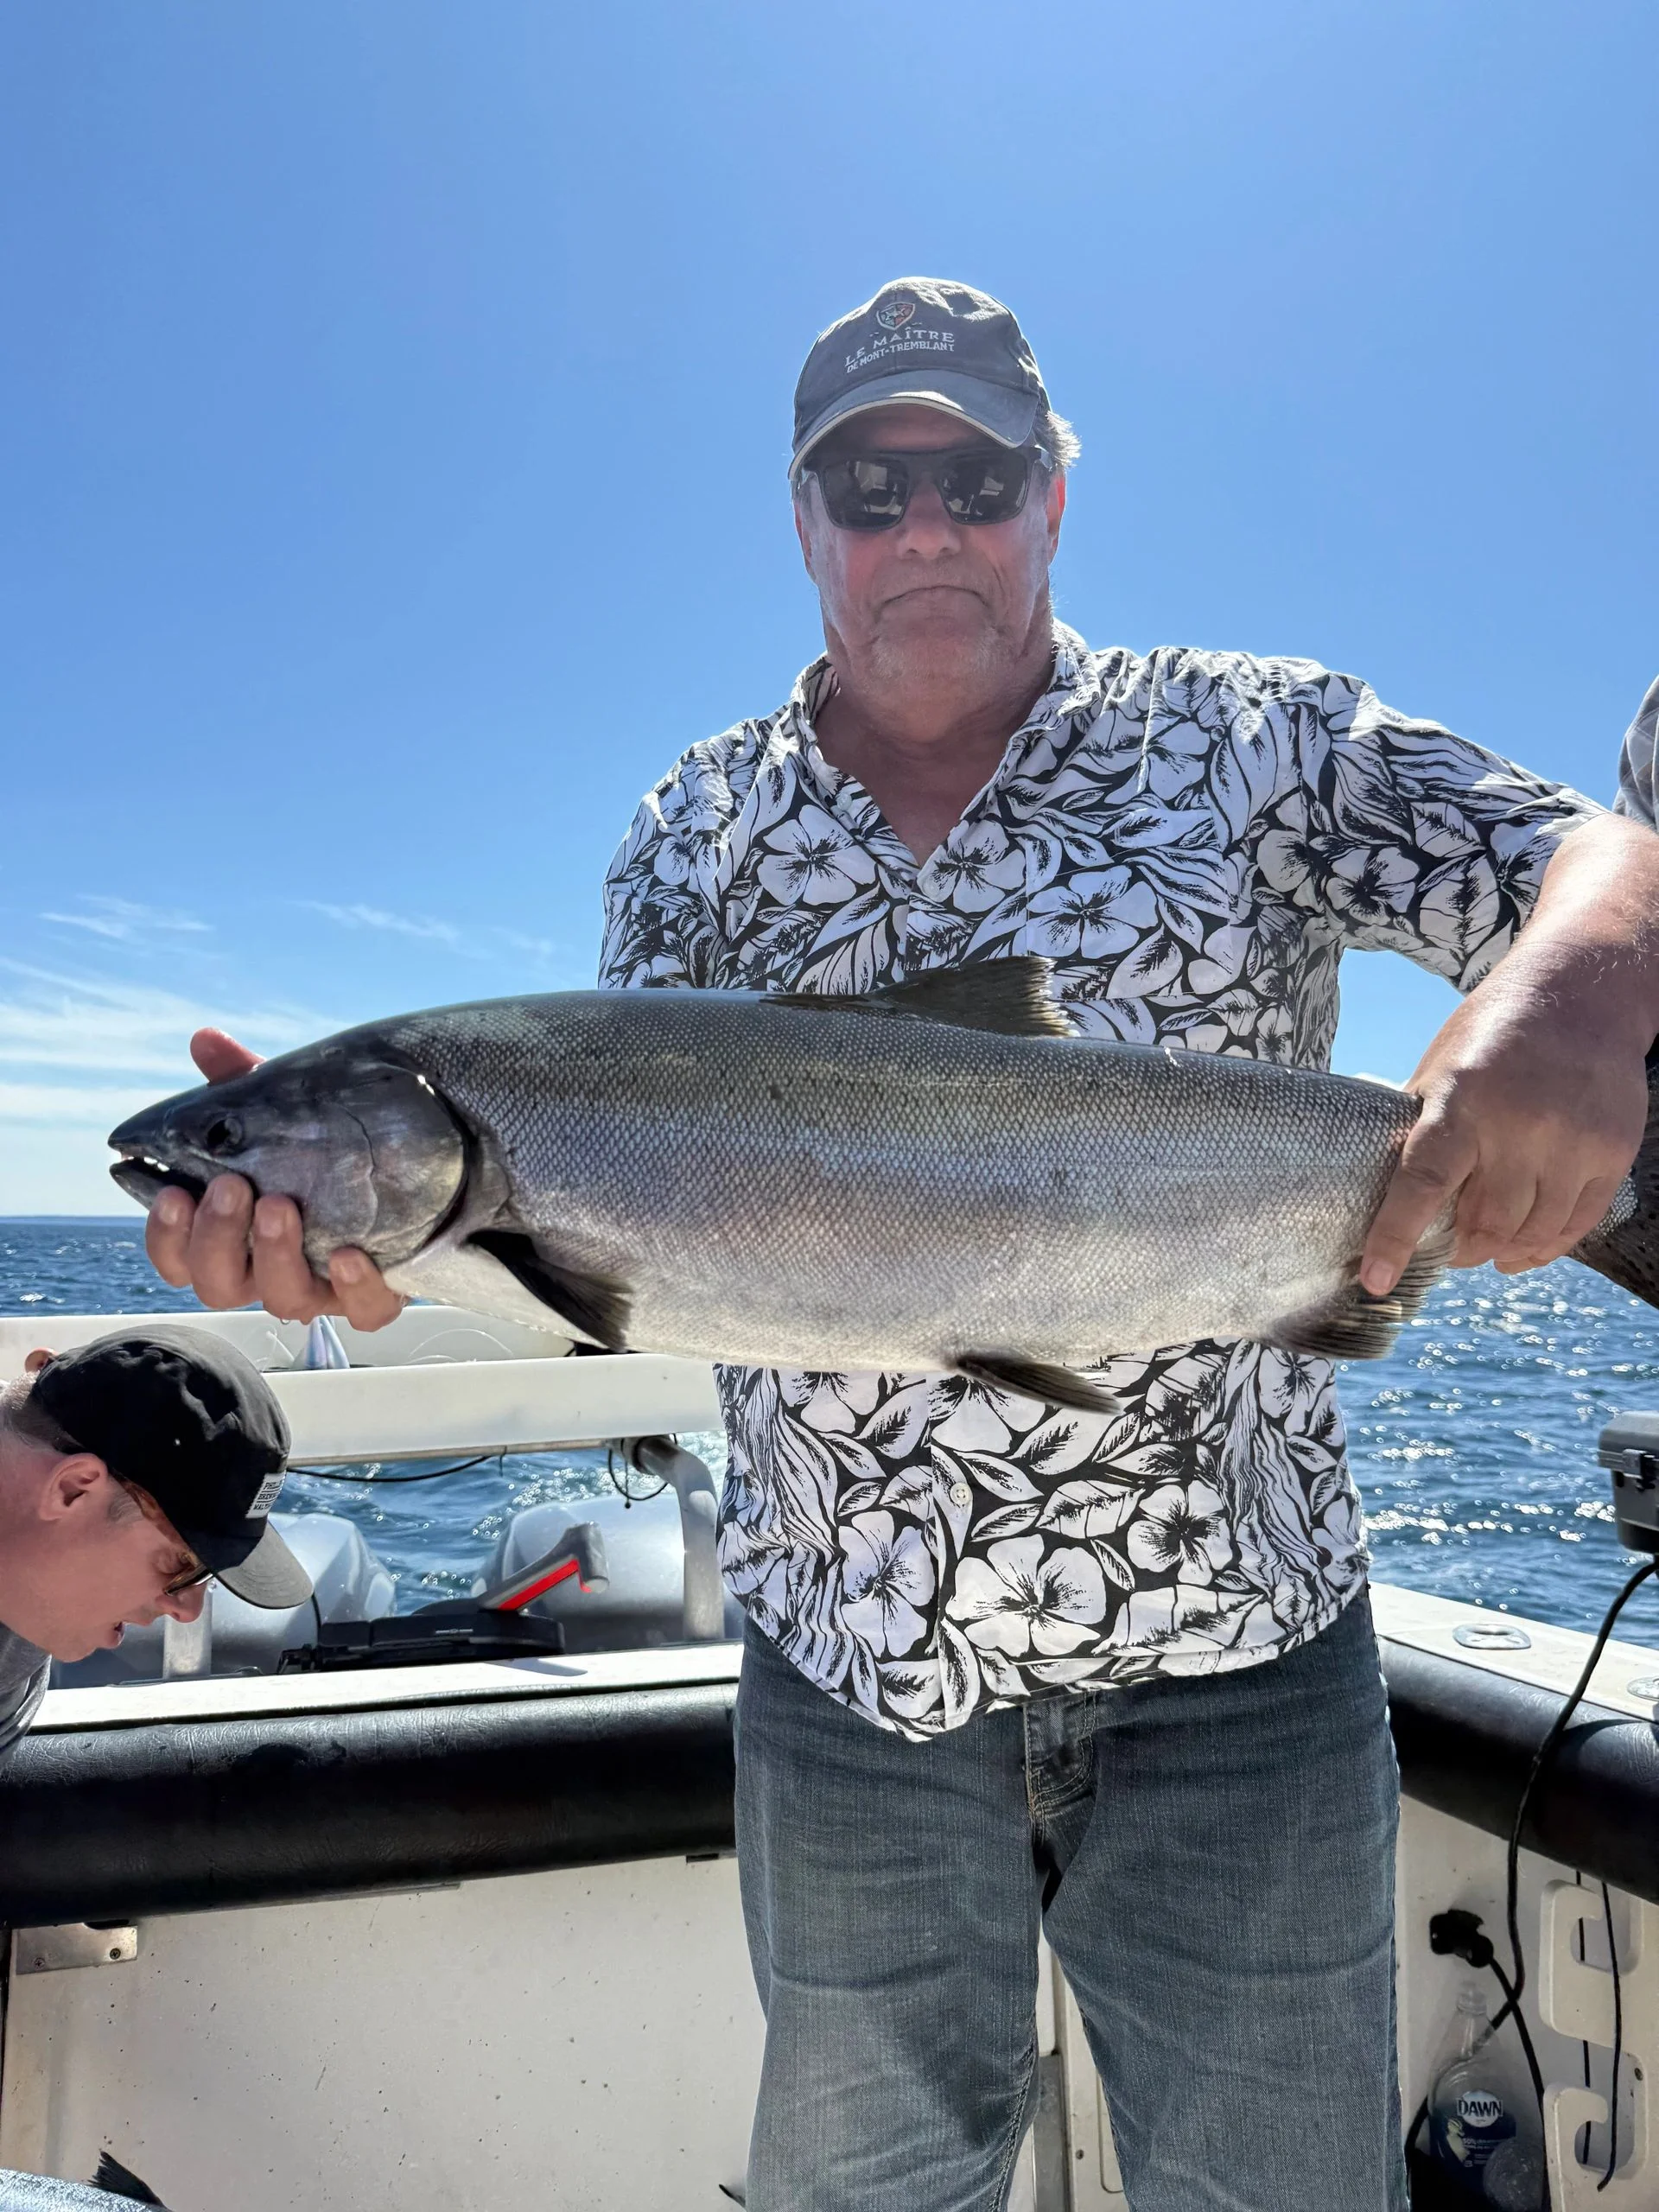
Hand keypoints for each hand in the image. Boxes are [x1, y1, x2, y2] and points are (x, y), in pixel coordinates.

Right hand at [144, 1028, 404, 1329]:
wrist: (409, 1167)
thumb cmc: (324, 1150)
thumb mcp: (287, 1110)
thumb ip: (244, 1083)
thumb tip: (206, 1040)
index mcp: (233, 1236)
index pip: (179, 1257)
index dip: (167, 1237)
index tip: (171, 1193)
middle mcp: (268, 1271)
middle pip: (219, 1284)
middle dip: (216, 1238)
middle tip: (229, 1187)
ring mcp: (321, 1286)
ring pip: (283, 1301)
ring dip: (274, 1255)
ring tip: (279, 1206)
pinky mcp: (373, 1294)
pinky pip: (363, 1311)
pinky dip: (355, 1288)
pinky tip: (351, 1254)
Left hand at [1359, 973, 1649, 1296]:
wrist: (1580, 996)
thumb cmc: (1493, 1033)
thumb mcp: (1440, 1068)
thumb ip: (1421, 1127)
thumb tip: (1384, 1190)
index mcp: (1461, 1103)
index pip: (1421, 1183)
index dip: (1394, 1238)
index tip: (1374, 1279)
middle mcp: (1519, 1126)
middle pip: (1485, 1222)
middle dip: (1460, 1250)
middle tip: (1448, 1253)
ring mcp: (1572, 1142)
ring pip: (1532, 1232)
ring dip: (1503, 1253)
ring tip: (1485, 1254)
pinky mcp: (1611, 1152)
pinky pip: (1577, 1223)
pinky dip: (1547, 1247)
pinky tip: (1526, 1252)